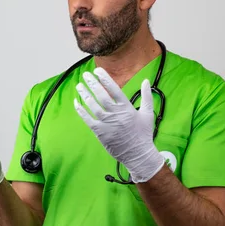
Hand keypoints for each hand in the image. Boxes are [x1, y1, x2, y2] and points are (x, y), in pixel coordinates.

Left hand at [73, 68, 163, 182]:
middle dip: (92, 83)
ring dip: (84, 94)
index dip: (105, 79)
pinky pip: (87, 119)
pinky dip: (80, 110)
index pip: (114, 89)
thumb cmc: (143, 133)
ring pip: (92, 106)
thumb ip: (147, 96)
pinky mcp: (100, 132)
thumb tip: (146, 81)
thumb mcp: (148, 114)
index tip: (98, 71)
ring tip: (79, 85)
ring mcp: (106, 123)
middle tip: (86, 75)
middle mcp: (115, 114)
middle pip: (101, 95)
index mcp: (127, 108)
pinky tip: (76, 102)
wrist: (138, 154)